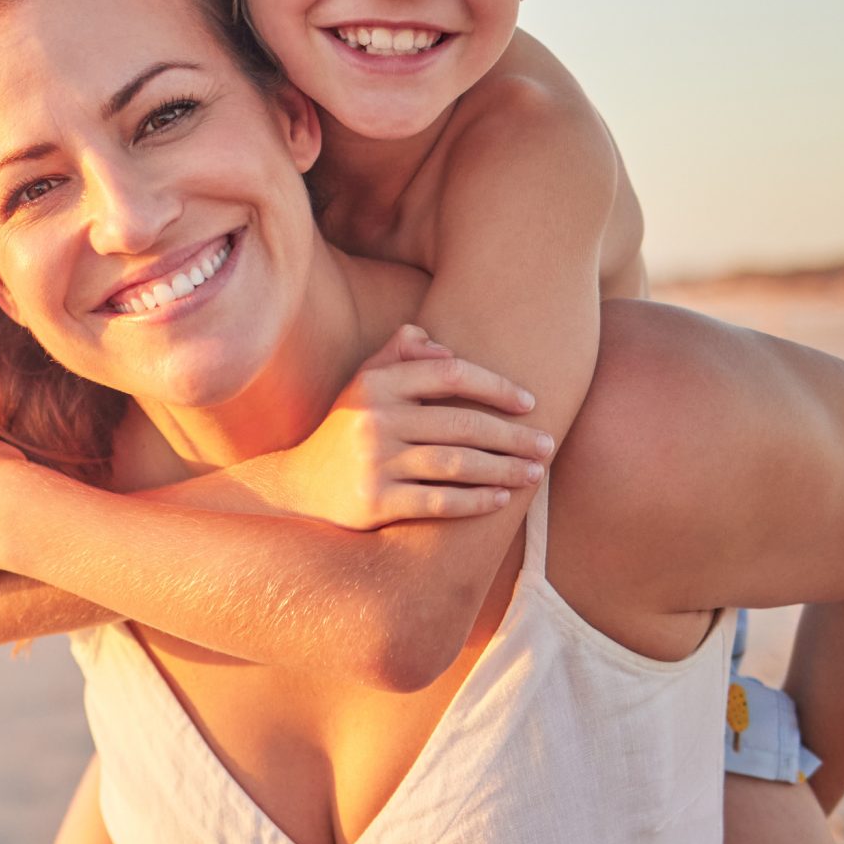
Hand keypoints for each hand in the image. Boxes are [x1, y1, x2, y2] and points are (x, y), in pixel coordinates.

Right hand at [280, 325, 551, 528]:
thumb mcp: (361, 387)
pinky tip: (501, 499)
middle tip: (547, 445)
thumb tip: (436, 341)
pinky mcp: (374, 502)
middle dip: (513, 436)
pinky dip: (475, 500)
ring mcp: (374, 462)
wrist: (296, 486)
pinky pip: (439, 500)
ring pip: (456, 464)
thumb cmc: (344, 432)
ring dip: (504, 469)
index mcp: (376, 384)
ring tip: (533, 474)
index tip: (529, 403)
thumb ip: (396, 357)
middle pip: (462, 423)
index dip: (496, 387)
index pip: (451, 374)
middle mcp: (374, 419)